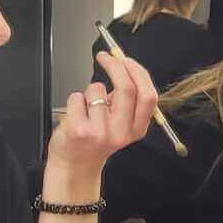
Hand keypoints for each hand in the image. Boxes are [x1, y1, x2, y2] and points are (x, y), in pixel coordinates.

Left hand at [45, 53, 159, 190]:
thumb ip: (126, 100)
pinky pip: (77, 98)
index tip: (125, 59)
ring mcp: (100, 132)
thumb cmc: (96, 140)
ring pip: (96, 89)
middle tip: (104, 57)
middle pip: (126, 88)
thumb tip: (124, 66)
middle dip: (115, 65)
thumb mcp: (121, 125)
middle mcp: (122, 132)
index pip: (148, 95)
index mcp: (137, 129)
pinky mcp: (79, 131)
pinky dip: (74, 101)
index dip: (137, 72)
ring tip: (87, 108)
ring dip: (89, 91)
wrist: (75, 165)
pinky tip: (76, 115)